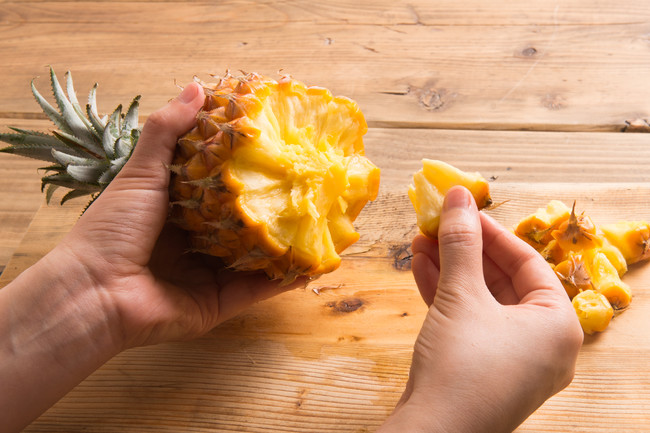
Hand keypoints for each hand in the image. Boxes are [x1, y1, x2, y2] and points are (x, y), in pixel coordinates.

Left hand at [54, 82, 305, 348]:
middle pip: (243, 222)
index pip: (220, 186)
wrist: (94, 292)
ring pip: (257, 257)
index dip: (245, 169)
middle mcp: (197, 242)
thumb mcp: (141, 173)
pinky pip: (258, 290)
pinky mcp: (219, 303)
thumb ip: (168, 132)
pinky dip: (284, 280)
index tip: (274, 148)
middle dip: (272, 207)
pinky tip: (312, 264)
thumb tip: (197, 87)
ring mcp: (210, 274)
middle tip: (306, 185)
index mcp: (177, 211)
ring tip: (320, 223)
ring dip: (286, 243)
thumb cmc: (112, 229)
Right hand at [378, 186, 582, 432]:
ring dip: (449, 270)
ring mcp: (513, 360)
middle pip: (502, 281)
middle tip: (436, 224)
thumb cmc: (461, 367)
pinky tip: (420, 269)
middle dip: (463, 251)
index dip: (490, 231)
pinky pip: (470, 323)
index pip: (527, 263)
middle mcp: (543, 344)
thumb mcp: (461, 297)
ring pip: (481, 301)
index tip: (462, 209)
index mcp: (558, 326)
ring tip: (419, 242)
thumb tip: (458, 196)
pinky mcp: (484, 370)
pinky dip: (446, 297)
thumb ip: (461, 244)